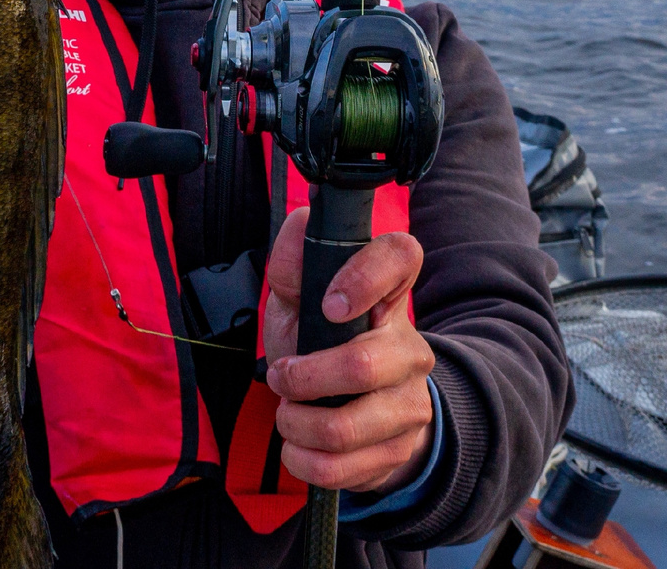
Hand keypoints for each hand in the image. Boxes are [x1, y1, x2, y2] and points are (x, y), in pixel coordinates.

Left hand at [260, 207, 435, 493]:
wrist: (353, 410)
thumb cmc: (319, 340)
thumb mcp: (297, 298)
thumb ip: (294, 263)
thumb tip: (300, 224)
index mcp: (386, 294)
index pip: (401, 256)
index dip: (365, 276)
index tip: (327, 304)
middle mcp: (408, 345)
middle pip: (364, 365)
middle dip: (302, 377)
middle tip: (281, 375)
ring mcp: (410, 400)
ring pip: (348, 425)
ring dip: (297, 423)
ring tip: (289, 412)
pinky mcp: (401, 449)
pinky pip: (343, 467)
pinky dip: (304, 459)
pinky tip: (300, 444)